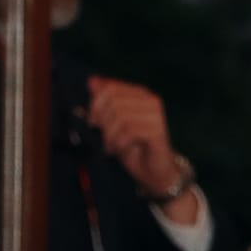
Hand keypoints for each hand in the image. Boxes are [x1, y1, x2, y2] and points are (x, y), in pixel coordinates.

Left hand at [85, 77, 191, 206]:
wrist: (153, 170)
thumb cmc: (132, 145)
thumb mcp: (111, 121)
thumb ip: (103, 100)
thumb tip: (92, 80)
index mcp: (139, 93)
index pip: (110, 87)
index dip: (95, 104)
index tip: (92, 122)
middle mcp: (150, 100)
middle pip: (114, 100)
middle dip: (103, 121)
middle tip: (103, 136)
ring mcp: (156, 115)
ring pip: (121, 115)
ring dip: (110, 134)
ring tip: (112, 145)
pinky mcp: (158, 130)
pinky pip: (130, 130)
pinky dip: (119, 142)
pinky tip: (120, 149)